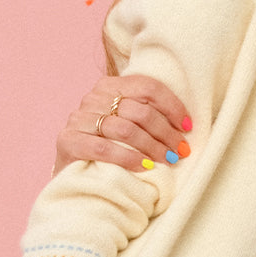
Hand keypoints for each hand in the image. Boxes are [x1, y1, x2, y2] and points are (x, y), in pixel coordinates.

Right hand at [53, 75, 191, 174]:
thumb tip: (186, 125)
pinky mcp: (68, 141)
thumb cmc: (110, 146)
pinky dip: (129, 158)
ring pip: (125, 129)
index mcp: (110, 86)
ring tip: (168, 160)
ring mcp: (78, 119)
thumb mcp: (129, 124)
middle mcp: (93, 98)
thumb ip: (147, 116)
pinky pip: (105, 148)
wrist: (73, 171)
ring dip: (153, 147)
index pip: (148, 87)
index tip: (188, 127)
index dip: (173, 106)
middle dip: (166, 133)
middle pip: (140, 111)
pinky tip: (145, 167)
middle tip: (180, 150)